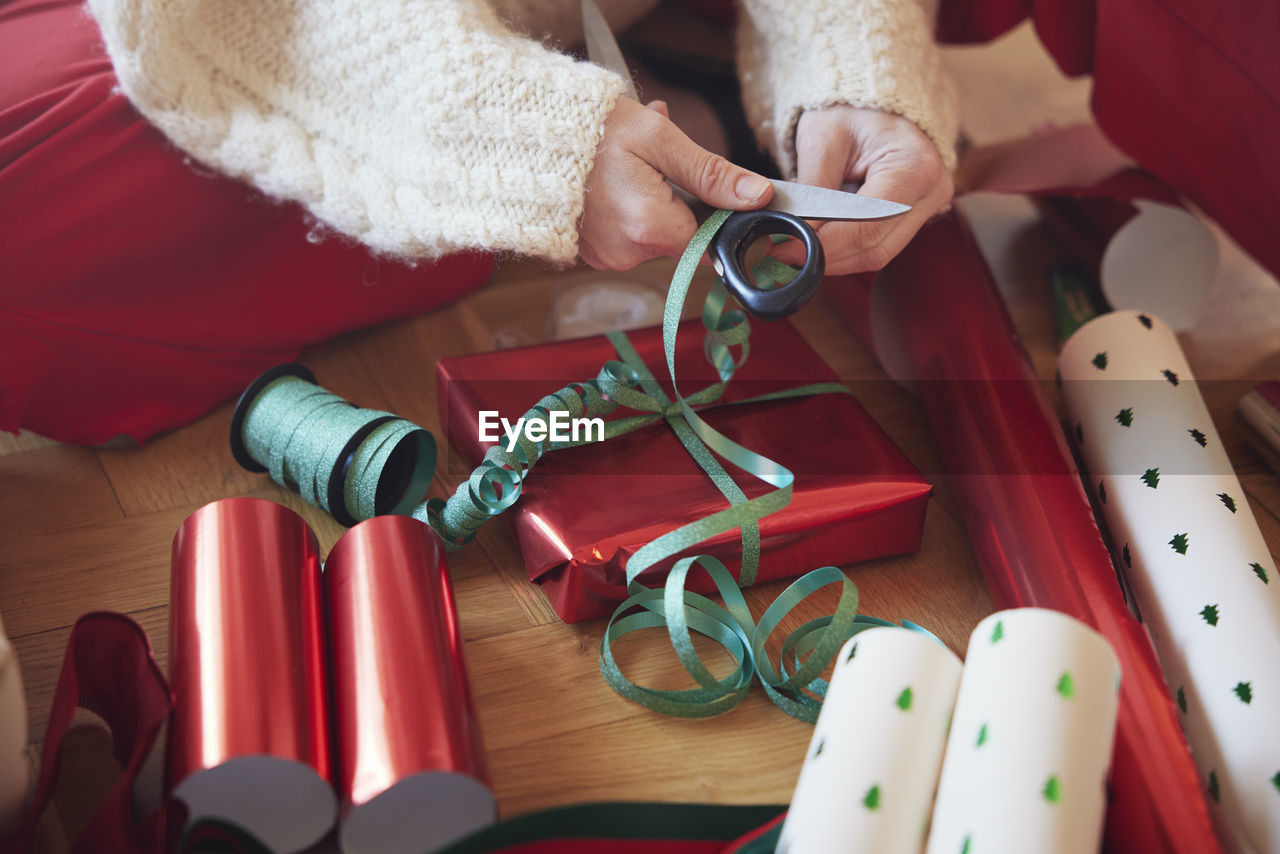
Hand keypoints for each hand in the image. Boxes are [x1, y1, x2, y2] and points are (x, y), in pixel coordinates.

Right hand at [579, 98, 772, 269]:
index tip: (704, 188)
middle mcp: (628, 253)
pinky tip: (613, 184)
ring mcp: (607, 257)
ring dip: (652, 203)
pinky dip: (629, 212)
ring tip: (628, 166)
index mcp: (649, 227)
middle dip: (677, 199)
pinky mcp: (594, 253)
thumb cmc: (591, 131)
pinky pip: (629, 237)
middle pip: (681, 237)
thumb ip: (711, 173)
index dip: (714, 216)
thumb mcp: (659, 139)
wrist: (529, 137)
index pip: (709, 243)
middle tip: (654, 162)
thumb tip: (756, 196)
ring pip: (654, 235)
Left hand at [771, 105, 952, 273]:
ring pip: (877, 253)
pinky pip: (878, 244)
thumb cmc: (847, 111)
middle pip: (875, 248)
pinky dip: (846, 247)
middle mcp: (931, 191)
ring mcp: (928, 206)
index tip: (785, 249)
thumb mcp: (821, 142)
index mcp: (914, 166)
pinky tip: (820, 239)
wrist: (872, 103)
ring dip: (835, 256)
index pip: (866, 226)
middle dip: (828, 256)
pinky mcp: (916, 215)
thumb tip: (795, 238)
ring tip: (798, 245)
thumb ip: (812, 195)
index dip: (824, 246)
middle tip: (785, 254)